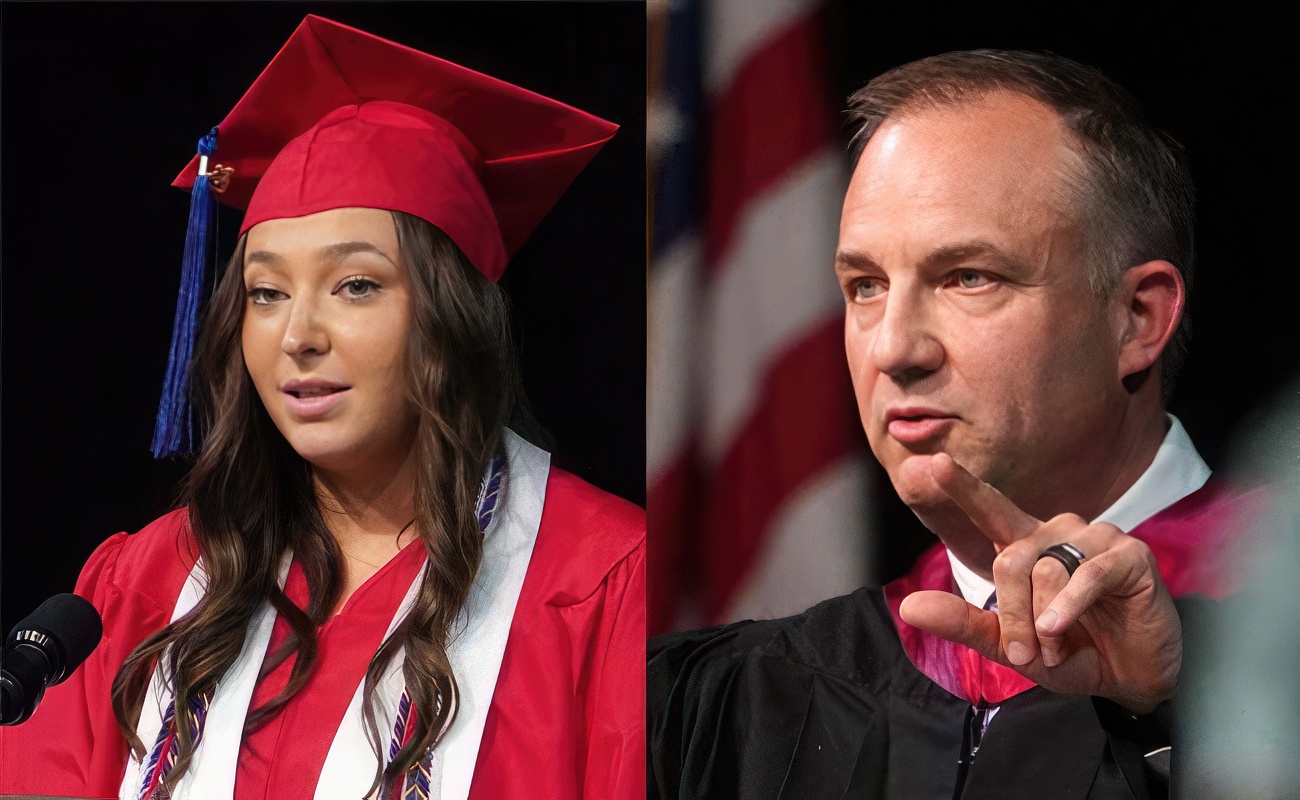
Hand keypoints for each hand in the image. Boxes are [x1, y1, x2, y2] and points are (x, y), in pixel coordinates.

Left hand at [899, 453, 1180, 713]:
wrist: (1134, 678)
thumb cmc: (1072, 653)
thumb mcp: (1011, 646)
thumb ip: (964, 624)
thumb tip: (910, 607)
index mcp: (1026, 546)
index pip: (989, 510)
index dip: (963, 487)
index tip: (933, 464)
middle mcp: (1058, 533)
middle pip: (1010, 560)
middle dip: (1012, 614)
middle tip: (1025, 653)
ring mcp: (1096, 539)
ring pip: (1046, 569)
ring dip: (1043, 621)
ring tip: (1056, 646)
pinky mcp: (1130, 555)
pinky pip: (1088, 574)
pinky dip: (1068, 605)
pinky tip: (1057, 627)